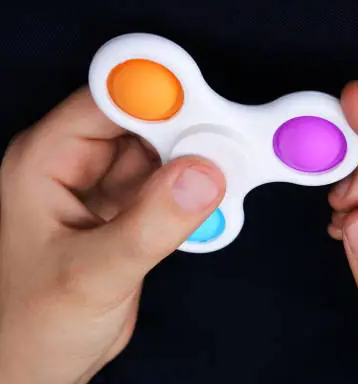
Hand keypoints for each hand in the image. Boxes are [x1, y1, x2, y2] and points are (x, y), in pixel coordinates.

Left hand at [0, 88, 225, 383]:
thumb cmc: (31, 326)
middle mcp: (79, 163)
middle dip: (191, 132)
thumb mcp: (90, 276)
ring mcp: (111, 186)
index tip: (206, 108)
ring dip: (202, 163)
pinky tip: (215, 209)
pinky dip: (202, 193)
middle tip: (230, 151)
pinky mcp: (136, 209)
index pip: (108, 101)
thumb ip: (148, 226)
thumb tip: (203, 175)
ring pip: (169, 151)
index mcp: (47, 159)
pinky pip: (178, 184)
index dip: (158, 96)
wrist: (39, 365)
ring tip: (230, 180)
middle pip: (147, 120)